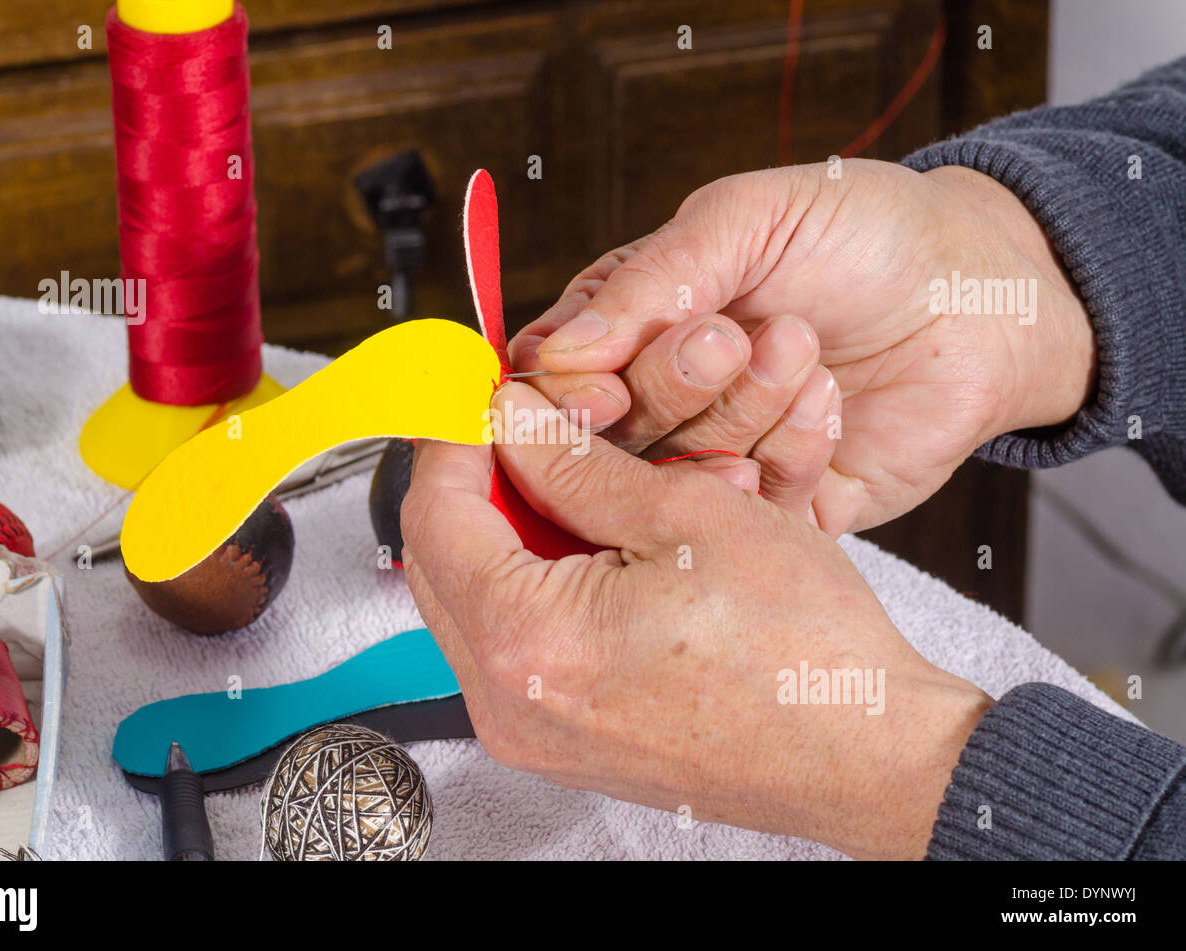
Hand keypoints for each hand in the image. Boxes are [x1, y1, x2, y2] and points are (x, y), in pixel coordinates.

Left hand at [401, 381, 991, 858]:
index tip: (479, 399)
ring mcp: (534, 734)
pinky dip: (539, 586)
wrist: (868, 756)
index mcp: (528, 641)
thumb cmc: (803, 650)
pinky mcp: (564, 744)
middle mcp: (511, 703)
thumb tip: (514, 420)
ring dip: (510, 534)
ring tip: (574, 486)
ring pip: (476, 602)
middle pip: (441, 562)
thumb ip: (575, 462)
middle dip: (476, 484)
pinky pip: (517, 646)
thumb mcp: (689, 513)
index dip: (453, 438)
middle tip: (525, 432)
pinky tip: (595, 550)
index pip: (435, 514)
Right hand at [511, 160, 1095, 533]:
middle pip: (611, 439)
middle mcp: (666, 398)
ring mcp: (722, 456)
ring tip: (804, 350)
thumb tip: (558, 352)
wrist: (984, 292)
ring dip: (741, 415)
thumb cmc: (864, 232)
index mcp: (634, 321)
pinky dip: (791, 455)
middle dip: (673, 390)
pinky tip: (829, 400)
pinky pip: (757, 513)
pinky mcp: (783, 506)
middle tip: (732, 337)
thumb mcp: (749, 218)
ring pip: (680, 480)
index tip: (605, 390)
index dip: (570, 395)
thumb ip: (651, 281)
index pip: (558, 377)